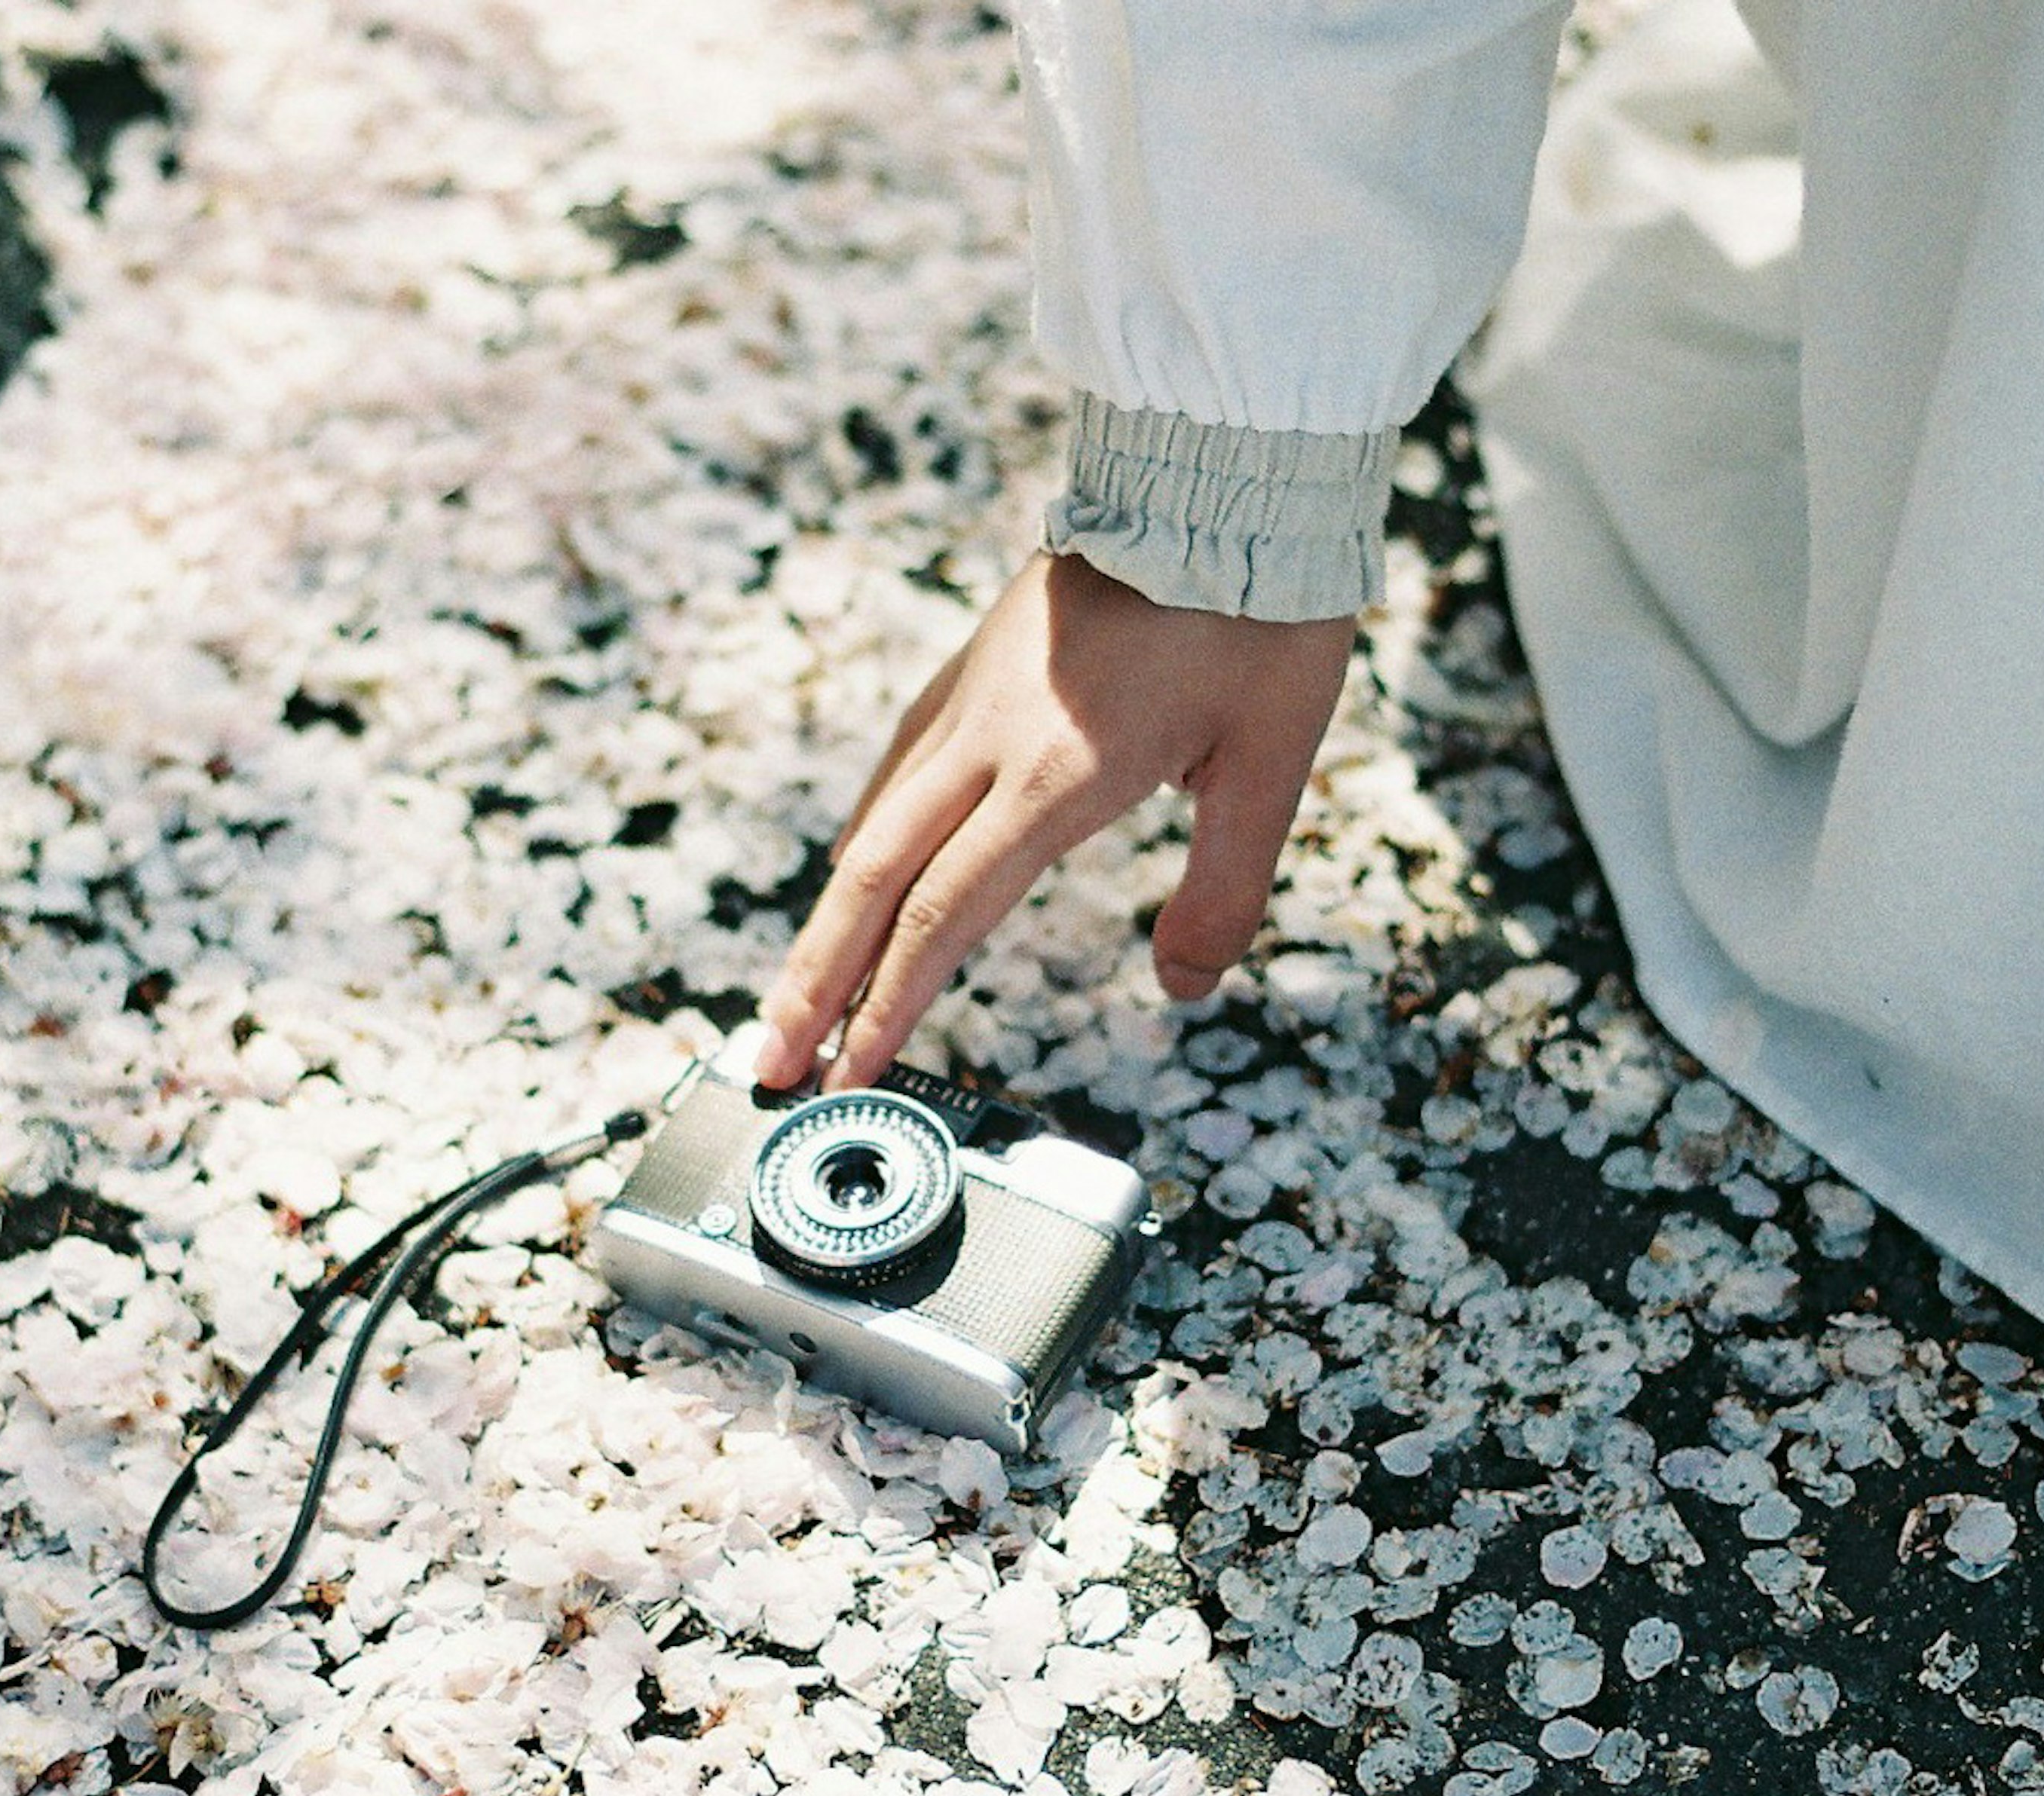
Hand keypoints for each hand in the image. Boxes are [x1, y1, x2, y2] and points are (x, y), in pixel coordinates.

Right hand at [755, 550, 1357, 1091]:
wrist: (1223, 471)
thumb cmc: (1260, 612)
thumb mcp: (1274, 761)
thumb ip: (1226, 887)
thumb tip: (1185, 988)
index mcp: (1058, 772)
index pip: (944, 912)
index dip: (889, 1004)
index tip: (846, 1075)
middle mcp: (990, 737)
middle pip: (873, 882)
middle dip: (815, 985)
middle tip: (769, 1064)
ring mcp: (971, 697)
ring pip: (871, 826)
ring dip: (827, 925)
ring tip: (795, 999)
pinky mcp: (973, 667)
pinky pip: (896, 771)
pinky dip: (862, 846)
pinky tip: (853, 880)